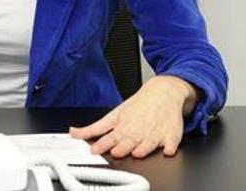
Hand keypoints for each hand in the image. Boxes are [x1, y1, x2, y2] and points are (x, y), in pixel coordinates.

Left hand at [69, 75, 198, 158]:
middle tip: (115, 152)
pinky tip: (166, 150)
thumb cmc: (138, 105)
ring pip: (148, 145)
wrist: (163, 92)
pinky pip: (171, 144)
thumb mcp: (114, 114)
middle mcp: (137, 131)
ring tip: (137, 152)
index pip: (109, 138)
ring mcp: (154, 133)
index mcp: (123, 126)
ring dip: (142, 149)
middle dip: (121, 148)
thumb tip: (74, 133)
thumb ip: (95, 128)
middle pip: (128, 143)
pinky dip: (168, 148)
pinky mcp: (171, 136)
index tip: (94, 150)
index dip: (101, 145)